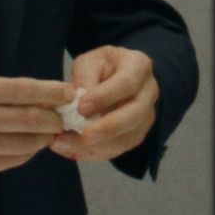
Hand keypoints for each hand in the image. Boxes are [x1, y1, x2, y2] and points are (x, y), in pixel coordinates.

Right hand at [0, 76, 74, 183]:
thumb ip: (8, 94)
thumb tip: (52, 97)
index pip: (22, 89)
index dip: (52, 92)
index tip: (70, 93)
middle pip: (29, 119)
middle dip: (54, 119)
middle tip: (62, 119)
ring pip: (25, 144)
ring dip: (44, 138)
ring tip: (47, 133)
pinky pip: (14, 160)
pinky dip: (28, 153)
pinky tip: (28, 146)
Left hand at [48, 46, 158, 162]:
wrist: (115, 77)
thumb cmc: (101, 67)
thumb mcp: (89, 62)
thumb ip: (84, 79)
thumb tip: (77, 103)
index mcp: (138, 66)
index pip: (127, 83)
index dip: (105, 97)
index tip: (81, 108)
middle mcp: (148, 92)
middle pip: (135, 114)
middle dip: (109, 128)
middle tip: (84, 135)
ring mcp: (146, 115)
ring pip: (129, 137)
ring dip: (98, 146)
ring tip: (66, 145)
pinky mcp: (137, 134)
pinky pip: (119, 149)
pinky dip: (95, 153)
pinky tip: (72, 150)